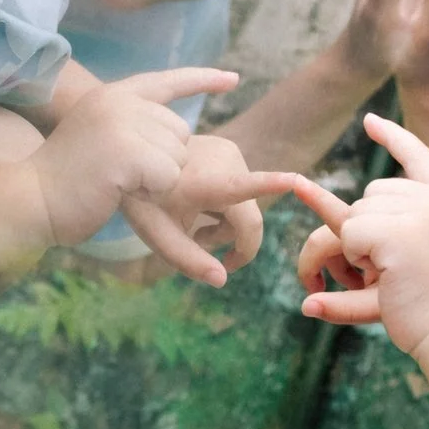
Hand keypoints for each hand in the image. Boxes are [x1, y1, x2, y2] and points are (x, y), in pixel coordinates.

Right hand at [26, 68, 234, 247]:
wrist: (31, 200)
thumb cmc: (64, 181)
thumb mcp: (97, 138)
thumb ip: (130, 126)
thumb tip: (174, 133)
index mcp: (112, 95)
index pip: (167, 80)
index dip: (202, 80)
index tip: (232, 79)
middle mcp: (118, 101)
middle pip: (179, 132)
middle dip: (161, 162)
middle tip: (119, 174)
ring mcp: (122, 123)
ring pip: (177, 156)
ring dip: (154, 180)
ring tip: (115, 182)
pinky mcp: (127, 151)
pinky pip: (168, 176)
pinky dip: (150, 192)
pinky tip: (119, 190)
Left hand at [118, 134, 307, 286]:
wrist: (132, 155)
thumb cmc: (142, 199)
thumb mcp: (159, 237)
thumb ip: (189, 261)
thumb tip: (222, 280)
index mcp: (209, 182)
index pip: (246, 187)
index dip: (273, 185)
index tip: (296, 181)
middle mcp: (227, 162)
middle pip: (247, 217)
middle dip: (229, 238)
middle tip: (198, 241)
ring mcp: (230, 152)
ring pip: (245, 203)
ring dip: (225, 221)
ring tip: (193, 220)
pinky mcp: (230, 148)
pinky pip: (240, 186)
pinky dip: (224, 203)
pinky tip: (197, 200)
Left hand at [294, 115, 428, 352]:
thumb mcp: (425, 254)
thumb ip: (392, 227)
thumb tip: (333, 207)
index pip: (419, 156)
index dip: (394, 138)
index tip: (370, 122)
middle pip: (372, 193)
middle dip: (366, 230)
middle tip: (390, 271)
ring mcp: (422, 211)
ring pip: (357, 213)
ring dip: (362, 249)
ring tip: (394, 276)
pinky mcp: (396, 232)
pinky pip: (349, 233)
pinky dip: (355, 259)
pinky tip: (385, 277)